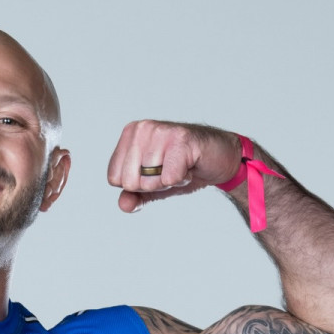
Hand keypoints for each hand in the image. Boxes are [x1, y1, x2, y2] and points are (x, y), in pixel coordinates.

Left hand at [106, 121, 241, 212]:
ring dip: (168, 181)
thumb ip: (133, 197)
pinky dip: (182, 179)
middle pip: (129, 182)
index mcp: (130, 134)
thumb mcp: (152, 187)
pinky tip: (190, 165)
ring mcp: (161, 131)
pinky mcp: (181, 139)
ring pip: (149, 181)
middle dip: (152, 185)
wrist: (219, 159)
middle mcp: (142, 128)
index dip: (137, 185)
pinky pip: (169, 178)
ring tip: (181, 165)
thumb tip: (124, 205)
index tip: (155, 172)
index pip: (114, 179)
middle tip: (169, 169)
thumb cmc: (182, 168)